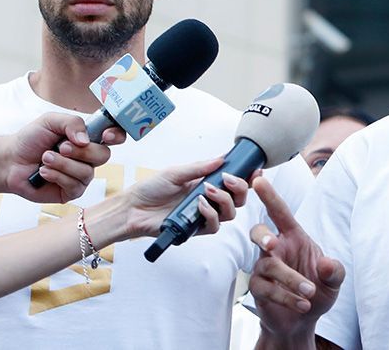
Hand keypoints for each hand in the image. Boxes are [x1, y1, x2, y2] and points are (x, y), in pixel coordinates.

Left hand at [6, 113, 125, 202]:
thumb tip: (86, 140)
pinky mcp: (71, 191)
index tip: (105, 136)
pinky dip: (57, 176)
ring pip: (87, 172)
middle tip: (61, 147)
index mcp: (88, 138)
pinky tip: (44, 172)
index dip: (116, 135)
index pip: (114, 136)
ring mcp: (81, 175)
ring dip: (63, 164)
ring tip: (45, 159)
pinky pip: (75, 185)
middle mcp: (88, 157)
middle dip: (82, 152)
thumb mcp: (50, 121)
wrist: (11, 161)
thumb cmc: (31, 139)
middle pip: (104, 156)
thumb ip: (71, 122)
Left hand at [122, 158, 248, 238]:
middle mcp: (209, 199)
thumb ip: (199, 167)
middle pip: (239, 199)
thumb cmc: (151, 189)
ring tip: (207, 191)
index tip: (255, 170)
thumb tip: (221, 159)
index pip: (234, 182)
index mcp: (206, 183)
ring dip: (223, 200)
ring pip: (230, 213)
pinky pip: (214, 225)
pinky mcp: (196, 229)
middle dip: (240, 188)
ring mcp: (204, 215)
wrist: (133, 208)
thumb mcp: (176, 172)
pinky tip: (199, 205)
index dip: (248, 177)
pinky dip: (210, 214)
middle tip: (229, 180)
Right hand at [248, 177, 344, 339]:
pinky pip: (266, 288)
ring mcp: (264, 268)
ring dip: (290, 279)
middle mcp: (276, 249)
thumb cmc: (317, 290)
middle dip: (262, 235)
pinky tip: (303, 304)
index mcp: (293, 237)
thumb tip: (326, 264)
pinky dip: (286, 296)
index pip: (280, 212)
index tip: (258, 180)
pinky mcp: (258, 289)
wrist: (303, 320)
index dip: (269, 196)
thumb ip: (334, 271)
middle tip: (271, 243)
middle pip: (259, 232)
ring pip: (268, 265)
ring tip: (310, 292)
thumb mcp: (334, 280)